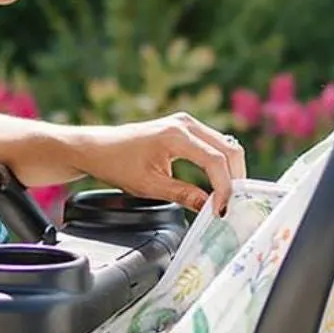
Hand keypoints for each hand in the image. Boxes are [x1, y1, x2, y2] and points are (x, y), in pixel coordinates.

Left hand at [72, 114, 246, 214]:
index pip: (215, 161)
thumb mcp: (150, 186)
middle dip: (235, 178)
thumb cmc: (117, 164)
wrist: (98, 148)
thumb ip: (183, 195)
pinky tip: (218, 183)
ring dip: (230, 171)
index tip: (222, 209)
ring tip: (227, 196)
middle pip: (229, 149)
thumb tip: (210, 206)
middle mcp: (186, 123)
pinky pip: (215, 144)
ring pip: (226, 146)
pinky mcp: (186, 128)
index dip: (224, 187)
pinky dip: (221, 164)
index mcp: (176, 135)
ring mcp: (187, 123)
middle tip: (232, 204)